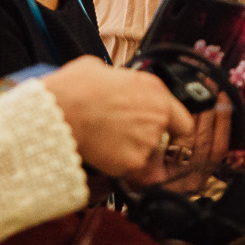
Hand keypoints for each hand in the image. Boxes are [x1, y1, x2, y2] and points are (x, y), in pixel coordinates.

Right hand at [42, 57, 195, 176]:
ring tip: (106, 147)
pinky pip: (132, 174)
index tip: (164, 137)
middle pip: (163, 143)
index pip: (183, 122)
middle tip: (122, 142)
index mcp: (155, 92)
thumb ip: (117, 82)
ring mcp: (147, 142)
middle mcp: (158, 117)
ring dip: (132, 158)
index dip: (172, 132)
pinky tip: (102, 157)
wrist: (61, 110)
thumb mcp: (100, 70)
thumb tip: (109, 83)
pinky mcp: (133, 163)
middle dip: (147, 146)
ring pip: (147, 160)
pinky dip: (119, 170)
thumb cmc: (76, 87)